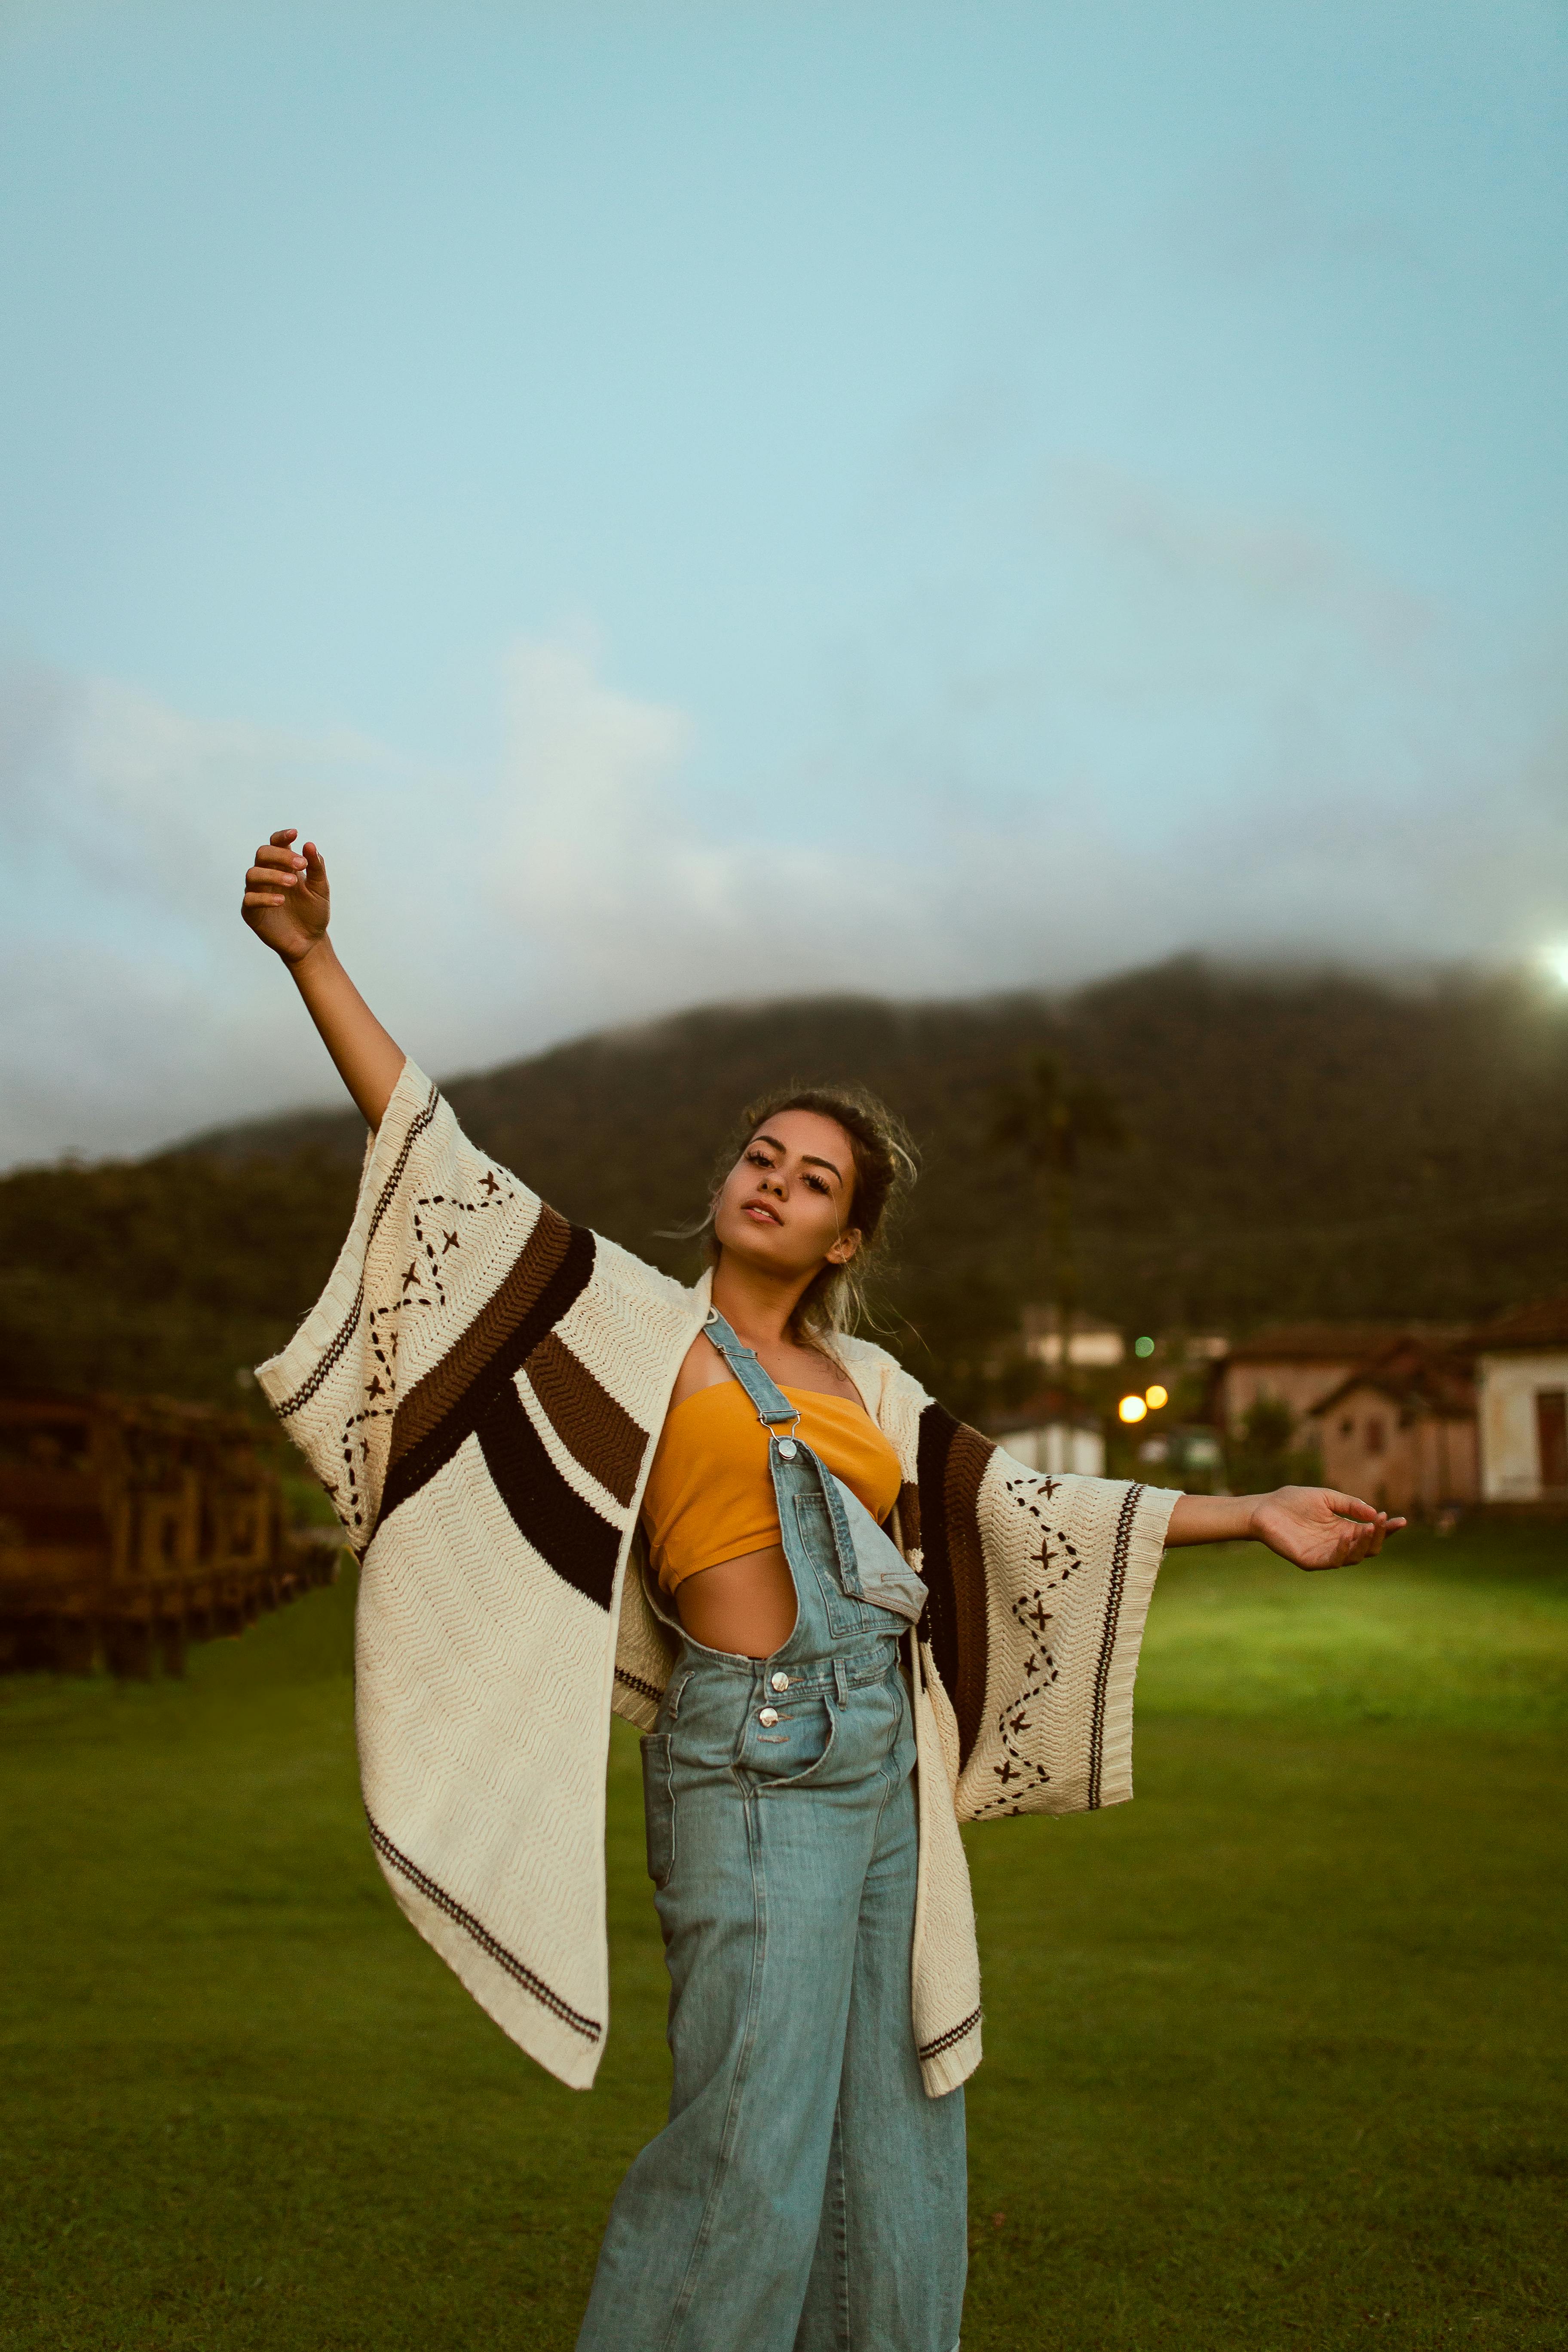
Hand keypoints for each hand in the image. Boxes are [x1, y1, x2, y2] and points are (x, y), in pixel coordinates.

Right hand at [241, 828, 330, 964]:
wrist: (310, 941)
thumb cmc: (313, 913)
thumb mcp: (320, 889)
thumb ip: (316, 868)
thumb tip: (309, 844)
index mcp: (282, 867)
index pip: (275, 844)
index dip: (282, 837)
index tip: (295, 834)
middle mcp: (267, 876)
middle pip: (262, 854)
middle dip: (280, 856)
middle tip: (301, 865)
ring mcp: (257, 893)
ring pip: (253, 874)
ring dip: (273, 875)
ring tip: (293, 883)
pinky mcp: (251, 912)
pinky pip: (250, 899)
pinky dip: (264, 898)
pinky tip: (281, 901)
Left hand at [1248, 1486, 1404, 1570]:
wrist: (1264, 1508)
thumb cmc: (1293, 1501)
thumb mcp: (1327, 1497)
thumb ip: (1350, 1505)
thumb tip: (1374, 1513)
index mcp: (1344, 1529)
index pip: (1370, 1532)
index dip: (1386, 1528)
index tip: (1400, 1521)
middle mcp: (1338, 1544)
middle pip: (1368, 1548)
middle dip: (1378, 1536)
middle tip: (1382, 1521)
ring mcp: (1325, 1554)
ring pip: (1354, 1557)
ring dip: (1363, 1544)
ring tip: (1367, 1528)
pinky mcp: (1311, 1561)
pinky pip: (1332, 1561)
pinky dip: (1343, 1551)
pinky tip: (1347, 1537)